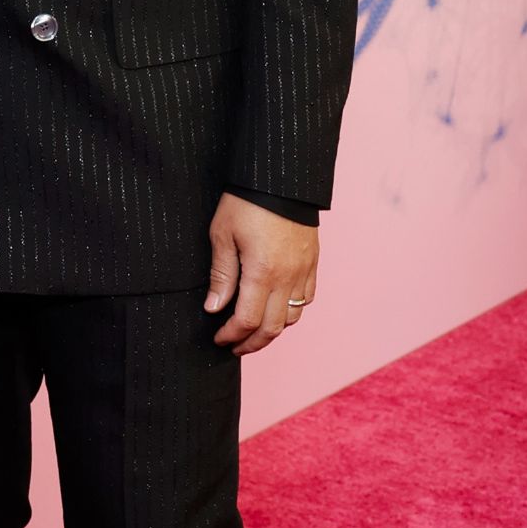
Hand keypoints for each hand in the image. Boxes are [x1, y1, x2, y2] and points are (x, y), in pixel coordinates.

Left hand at [204, 193, 318, 354]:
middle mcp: (287, 278)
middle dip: (252, 343)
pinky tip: (277, 311)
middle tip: (235, 347)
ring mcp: (303, 272)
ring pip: (292, 317)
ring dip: (272, 331)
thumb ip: (221, 275)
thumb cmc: (246, 203)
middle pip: (272, 328)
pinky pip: (307, 299)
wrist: (281, 180)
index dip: (232, 335)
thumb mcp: (223, 236)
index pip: (247, 321)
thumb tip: (214, 309)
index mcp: (262, 273)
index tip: (219, 339)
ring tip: (254, 333)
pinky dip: (291, 312)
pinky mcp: (312, 263)